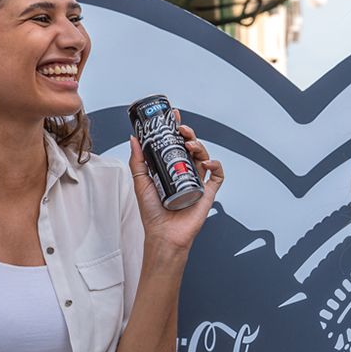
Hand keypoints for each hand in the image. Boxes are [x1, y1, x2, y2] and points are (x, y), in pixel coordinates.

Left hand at [129, 113, 223, 251]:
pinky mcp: (208, 192)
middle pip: (191, 147)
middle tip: (182, 128)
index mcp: (171, 169)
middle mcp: (185, 173)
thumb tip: (134, 139)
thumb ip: (137, 160)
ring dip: (199, 146)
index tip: (173, 116)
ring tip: (190, 144)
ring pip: (204, 156)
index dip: (176, 129)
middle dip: (189, 134)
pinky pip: (217, 175)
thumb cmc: (152, 214)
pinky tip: (207, 162)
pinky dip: (215, 165)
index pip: (175, 144)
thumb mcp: (140, 182)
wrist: (163, 235)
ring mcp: (197, 182)